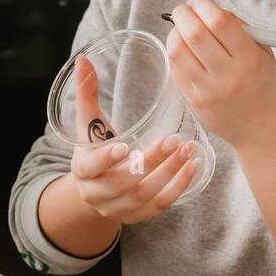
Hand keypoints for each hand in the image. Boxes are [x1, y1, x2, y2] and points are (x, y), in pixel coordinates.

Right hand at [69, 53, 198, 221]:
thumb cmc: (92, 149)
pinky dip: (178, 187)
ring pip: (145, 196)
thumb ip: (85, 93)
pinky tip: (193, 167)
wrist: (93, 190)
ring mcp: (118, 208)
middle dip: (150, 162)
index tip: (124, 146)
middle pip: (123, 182)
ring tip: (188, 150)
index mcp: (82, 170)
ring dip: (169, 173)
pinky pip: (159, 206)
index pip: (90, 167)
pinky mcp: (137, 216)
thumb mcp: (86, 124)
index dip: (105, 159)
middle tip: (173, 140)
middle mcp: (97, 194)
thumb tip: (83, 58)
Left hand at [165, 0, 275, 152]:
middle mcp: (228, 75)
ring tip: (179, 30)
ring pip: (178, 52)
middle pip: (194, 34)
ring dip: (174, 34)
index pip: (219, 22)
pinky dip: (174, 55)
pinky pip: (175, 71)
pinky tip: (181, 51)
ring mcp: (209, 91)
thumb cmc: (262, 86)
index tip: (200, 2)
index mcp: (249, 59)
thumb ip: (240, 28)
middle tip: (183, 11)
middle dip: (183, 14)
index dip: (204, 6)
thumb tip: (208, 8)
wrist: (261, 130)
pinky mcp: (194, 103)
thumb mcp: (263, 53)